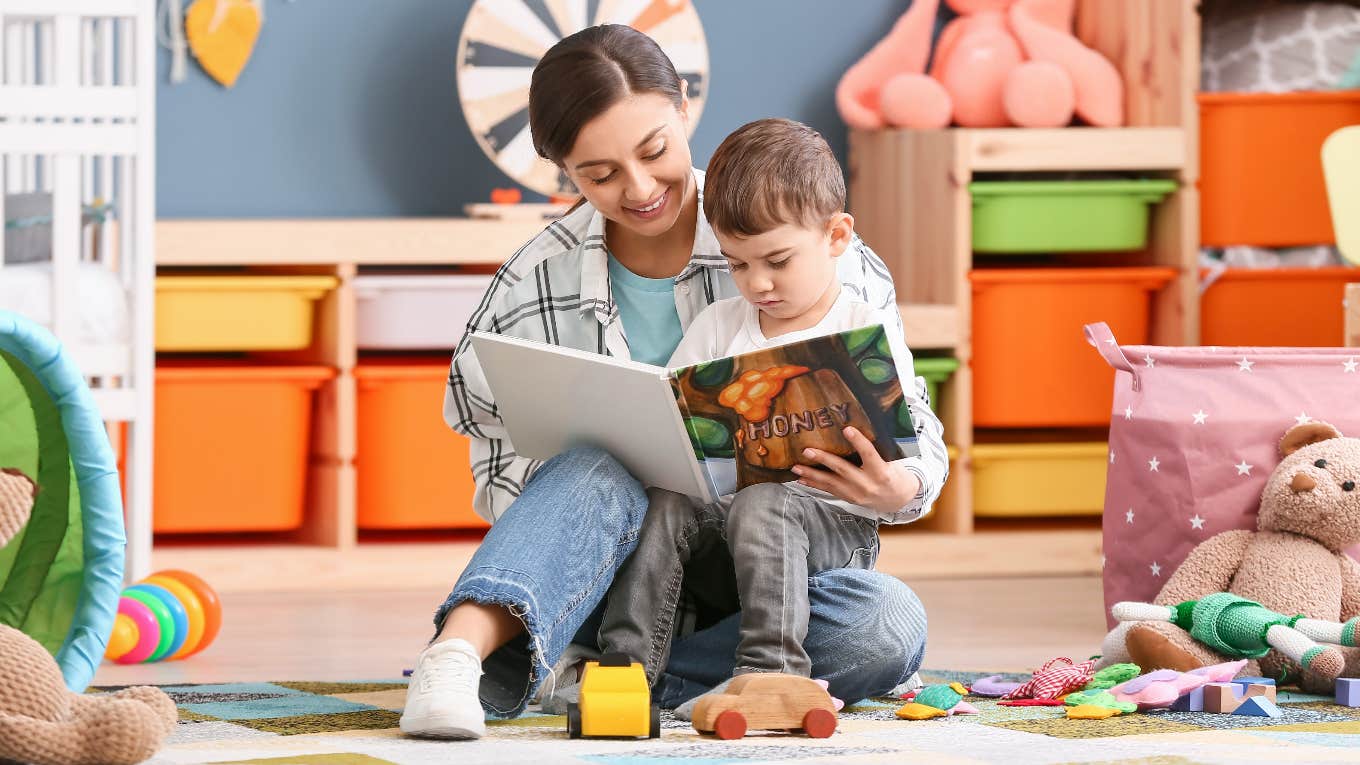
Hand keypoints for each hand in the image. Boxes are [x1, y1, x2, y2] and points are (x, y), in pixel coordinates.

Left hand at [791, 426, 920, 514]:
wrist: (898, 499)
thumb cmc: (894, 475)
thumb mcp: (891, 461)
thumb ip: (875, 450)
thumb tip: (855, 427)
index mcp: (881, 472)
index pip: (869, 453)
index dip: (858, 442)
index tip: (847, 429)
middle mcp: (867, 484)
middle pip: (842, 470)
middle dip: (823, 460)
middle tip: (807, 451)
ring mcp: (857, 494)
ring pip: (831, 483)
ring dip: (812, 474)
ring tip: (796, 467)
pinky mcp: (849, 499)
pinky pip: (829, 491)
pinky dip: (815, 484)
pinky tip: (802, 478)